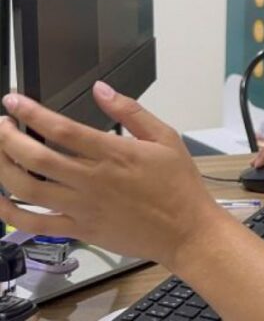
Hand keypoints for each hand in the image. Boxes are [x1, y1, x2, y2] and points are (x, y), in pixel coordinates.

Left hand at [0, 82, 227, 268]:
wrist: (186, 231)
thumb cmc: (178, 187)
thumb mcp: (165, 138)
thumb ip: (131, 111)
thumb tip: (102, 89)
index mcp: (114, 154)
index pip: (62, 129)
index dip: (31, 112)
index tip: (14, 101)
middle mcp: (93, 180)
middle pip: (35, 157)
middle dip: (8, 137)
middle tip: (1, 125)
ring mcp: (83, 207)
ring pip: (27, 188)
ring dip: (3, 168)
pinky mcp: (80, 229)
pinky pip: (35, 223)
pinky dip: (10, 213)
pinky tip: (0, 200)